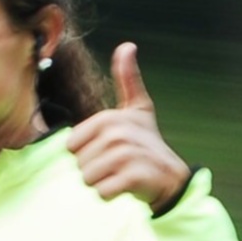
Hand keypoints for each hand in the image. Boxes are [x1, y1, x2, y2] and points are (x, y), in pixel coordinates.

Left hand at [64, 43, 190, 211]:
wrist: (170, 175)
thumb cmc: (147, 142)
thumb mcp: (138, 108)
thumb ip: (128, 79)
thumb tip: (127, 45)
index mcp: (109, 119)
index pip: (71, 147)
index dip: (86, 153)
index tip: (108, 150)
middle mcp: (117, 134)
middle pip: (79, 164)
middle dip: (94, 170)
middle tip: (117, 165)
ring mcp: (126, 155)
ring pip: (88, 179)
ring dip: (102, 183)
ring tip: (121, 174)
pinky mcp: (132, 177)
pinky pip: (102, 192)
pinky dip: (111, 195)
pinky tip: (126, 186)